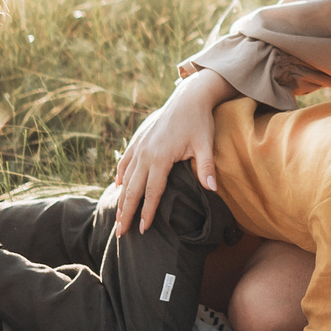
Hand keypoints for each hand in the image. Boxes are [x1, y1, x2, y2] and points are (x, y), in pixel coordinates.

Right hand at [110, 72, 227, 235]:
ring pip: (126, 177)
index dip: (147, 212)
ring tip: (117, 217)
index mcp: (160, 157)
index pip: (152, 192)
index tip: (143, 230)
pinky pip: (125, 161)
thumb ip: (206, 167)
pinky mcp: (139, 139)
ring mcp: (140, 146)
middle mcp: (145, 153)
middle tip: (121, 234)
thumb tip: (212, 189)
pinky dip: (120, 175)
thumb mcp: (205, 144)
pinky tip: (118, 186)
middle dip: (126, 212)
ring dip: (121, 198)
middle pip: (133, 189)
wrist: (188, 97)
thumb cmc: (199, 121)